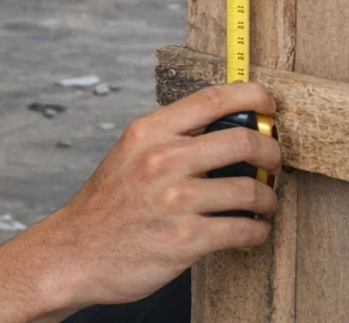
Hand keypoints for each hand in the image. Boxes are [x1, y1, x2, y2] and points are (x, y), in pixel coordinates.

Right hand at [35, 84, 281, 308]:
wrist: (75, 252)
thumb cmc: (107, 206)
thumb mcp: (129, 154)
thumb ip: (170, 139)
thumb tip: (225, 130)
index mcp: (148, 132)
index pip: (212, 99)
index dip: (252, 96)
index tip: (268, 105)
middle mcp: (162, 160)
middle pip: (243, 142)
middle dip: (272, 153)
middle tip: (273, 164)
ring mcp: (174, 200)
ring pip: (250, 190)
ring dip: (268, 200)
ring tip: (264, 206)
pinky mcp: (185, 238)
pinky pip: (243, 230)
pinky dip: (257, 232)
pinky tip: (251, 231)